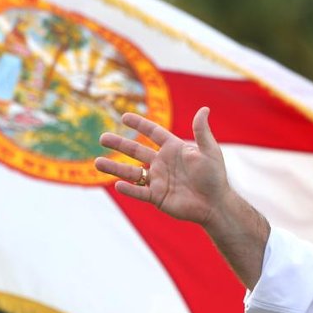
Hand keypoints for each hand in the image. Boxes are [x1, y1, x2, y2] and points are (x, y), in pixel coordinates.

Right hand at [95, 107, 226, 226]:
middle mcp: (163, 163)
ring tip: (97, 162)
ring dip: (115, 167)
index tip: (124, 117)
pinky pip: (139, 192)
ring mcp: (158, 180)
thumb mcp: (210, 151)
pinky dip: (129, 189)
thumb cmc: (215, 177)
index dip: (140, 125)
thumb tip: (204, 108)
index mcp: (174, 149)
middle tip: (102, 137)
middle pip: (136, 151)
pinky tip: (117, 184)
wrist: (215, 204)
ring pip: (132, 172)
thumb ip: (202, 131)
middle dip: (119, 144)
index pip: (153, 133)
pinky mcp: (157, 197)